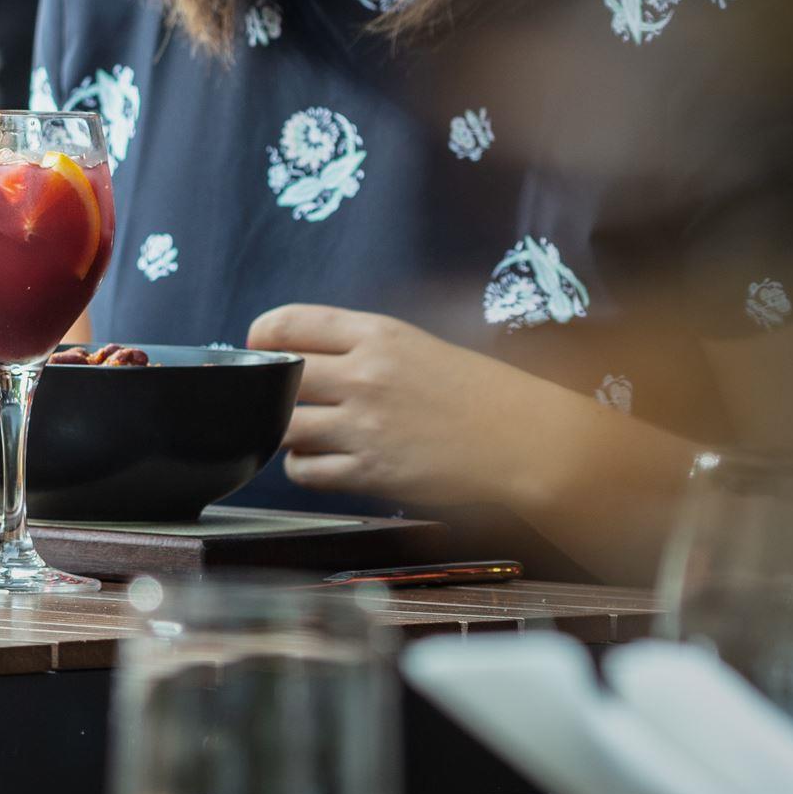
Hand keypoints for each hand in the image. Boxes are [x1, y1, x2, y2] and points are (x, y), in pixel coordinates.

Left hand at [246, 304, 681, 537]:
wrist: (532, 442)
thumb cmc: (484, 394)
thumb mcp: (423, 347)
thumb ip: (364, 347)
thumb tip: (307, 350)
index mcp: (379, 334)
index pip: (288, 322)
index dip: (262, 337)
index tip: (260, 348)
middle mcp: (365, 374)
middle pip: (277, 376)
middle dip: (269, 388)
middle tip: (279, 398)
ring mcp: (364, 424)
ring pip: (282, 426)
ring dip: (284, 432)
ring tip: (305, 433)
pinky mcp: (371, 471)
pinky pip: (305, 471)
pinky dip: (304, 468)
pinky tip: (323, 463)